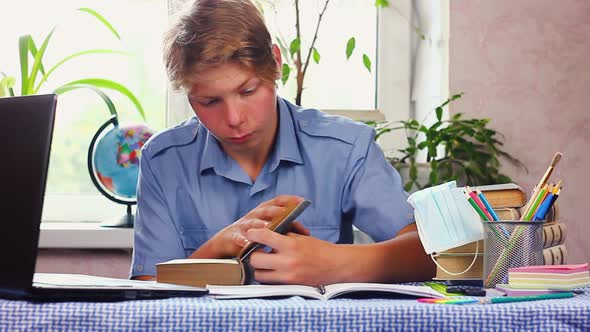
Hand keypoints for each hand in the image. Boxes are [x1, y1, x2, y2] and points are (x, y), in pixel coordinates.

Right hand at [190, 195, 304, 258]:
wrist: (227, 240)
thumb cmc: (255, 233)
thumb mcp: (271, 228)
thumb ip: (287, 228)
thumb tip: (306, 233)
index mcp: (265, 211)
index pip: (278, 201)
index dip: (289, 200)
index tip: (301, 201)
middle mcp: (255, 214)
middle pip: (267, 210)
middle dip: (276, 211)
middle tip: (286, 213)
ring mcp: (244, 225)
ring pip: (253, 222)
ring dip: (260, 224)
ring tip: (267, 226)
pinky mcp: (234, 236)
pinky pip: (238, 238)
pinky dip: (242, 240)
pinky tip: (246, 243)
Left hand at [245, 228, 343, 286]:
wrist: (336, 265)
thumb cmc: (319, 249)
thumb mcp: (301, 237)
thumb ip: (283, 235)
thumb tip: (265, 231)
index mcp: (291, 245)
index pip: (264, 237)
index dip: (253, 234)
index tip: (251, 233)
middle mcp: (287, 262)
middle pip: (256, 259)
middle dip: (254, 254)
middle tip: (258, 250)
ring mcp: (288, 276)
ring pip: (259, 274)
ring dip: (259, 268)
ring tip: (265, 262)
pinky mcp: (290, 286)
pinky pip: (270, 283)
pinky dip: (268, 277)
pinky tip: (273, 270)